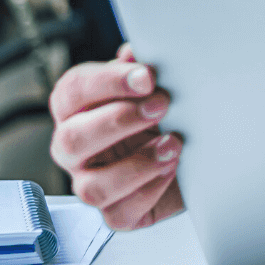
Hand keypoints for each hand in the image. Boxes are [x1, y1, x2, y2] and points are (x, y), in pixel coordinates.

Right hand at [49, 43, 185, 229]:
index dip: (109, 82)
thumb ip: (142, 70)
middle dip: (120, 121)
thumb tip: (137, 52)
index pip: (73, 90)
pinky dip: (149, 191)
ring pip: (91, 188)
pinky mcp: (116, 212)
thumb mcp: (153, 85)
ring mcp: (91, 182)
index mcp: (76, 108)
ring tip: (173, 144)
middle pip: (72, 140)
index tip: (147, 76)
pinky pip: (120, 213)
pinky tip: (172, 170)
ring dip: (138, 164)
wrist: (193, 151)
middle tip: (161, 105)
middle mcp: (75, 148)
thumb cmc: (160, 113)